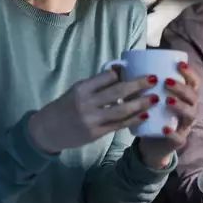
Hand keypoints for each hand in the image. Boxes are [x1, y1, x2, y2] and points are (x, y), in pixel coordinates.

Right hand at [29, 69, 156, 153]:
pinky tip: (145, 115)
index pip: (106, 77)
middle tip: (154, 79)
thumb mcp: (76, 90)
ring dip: (140, 103)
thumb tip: (119, 71)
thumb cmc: (64, 107)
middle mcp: (87, 103)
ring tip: (155, 98)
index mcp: (82, 88)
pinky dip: (133, 120)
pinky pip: (119, 125)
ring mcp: (92, 119)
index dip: (122, 73)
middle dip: (138, 84)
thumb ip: (96, 84)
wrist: (47, 131)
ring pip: (121, 110)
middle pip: (117, 91)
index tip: (137, 69)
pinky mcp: (96, 133)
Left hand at [137, 61, 200, 168]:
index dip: (189, 73)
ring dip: (180, 106)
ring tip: (166, 100)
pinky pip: (179, 137)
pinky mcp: (178, 141)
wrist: (152, 144)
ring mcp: (185, 126)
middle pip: (193, 96)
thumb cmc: (152, 115)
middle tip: (166, 82)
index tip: (178, 64)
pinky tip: (164, 128)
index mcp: (184, 97)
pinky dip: (172, 132)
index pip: (193, 82)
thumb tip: (120, 66)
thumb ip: (142, 85)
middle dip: (182, 87)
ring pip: (190, 114)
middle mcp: (189, 109)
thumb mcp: (149, 98)